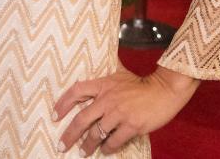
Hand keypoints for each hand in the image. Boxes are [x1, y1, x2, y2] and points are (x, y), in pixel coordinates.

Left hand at [54, 67, 197, 154]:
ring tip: (83, 152)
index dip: (63, 103)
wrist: (164, 90)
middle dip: (69, 135)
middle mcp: (108, 99)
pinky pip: (114, 141)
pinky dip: (108, 148)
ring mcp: (120, 113)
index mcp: (103, 85)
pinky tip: (105, 151)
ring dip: (88, 145)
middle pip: (82, 119)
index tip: (54, 115)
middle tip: (62, 146)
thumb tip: (95, 69)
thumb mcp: (120, 74)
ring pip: (97, 133)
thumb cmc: (142, 83)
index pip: (76, 91)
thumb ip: (106, 76)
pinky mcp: (132, 125)